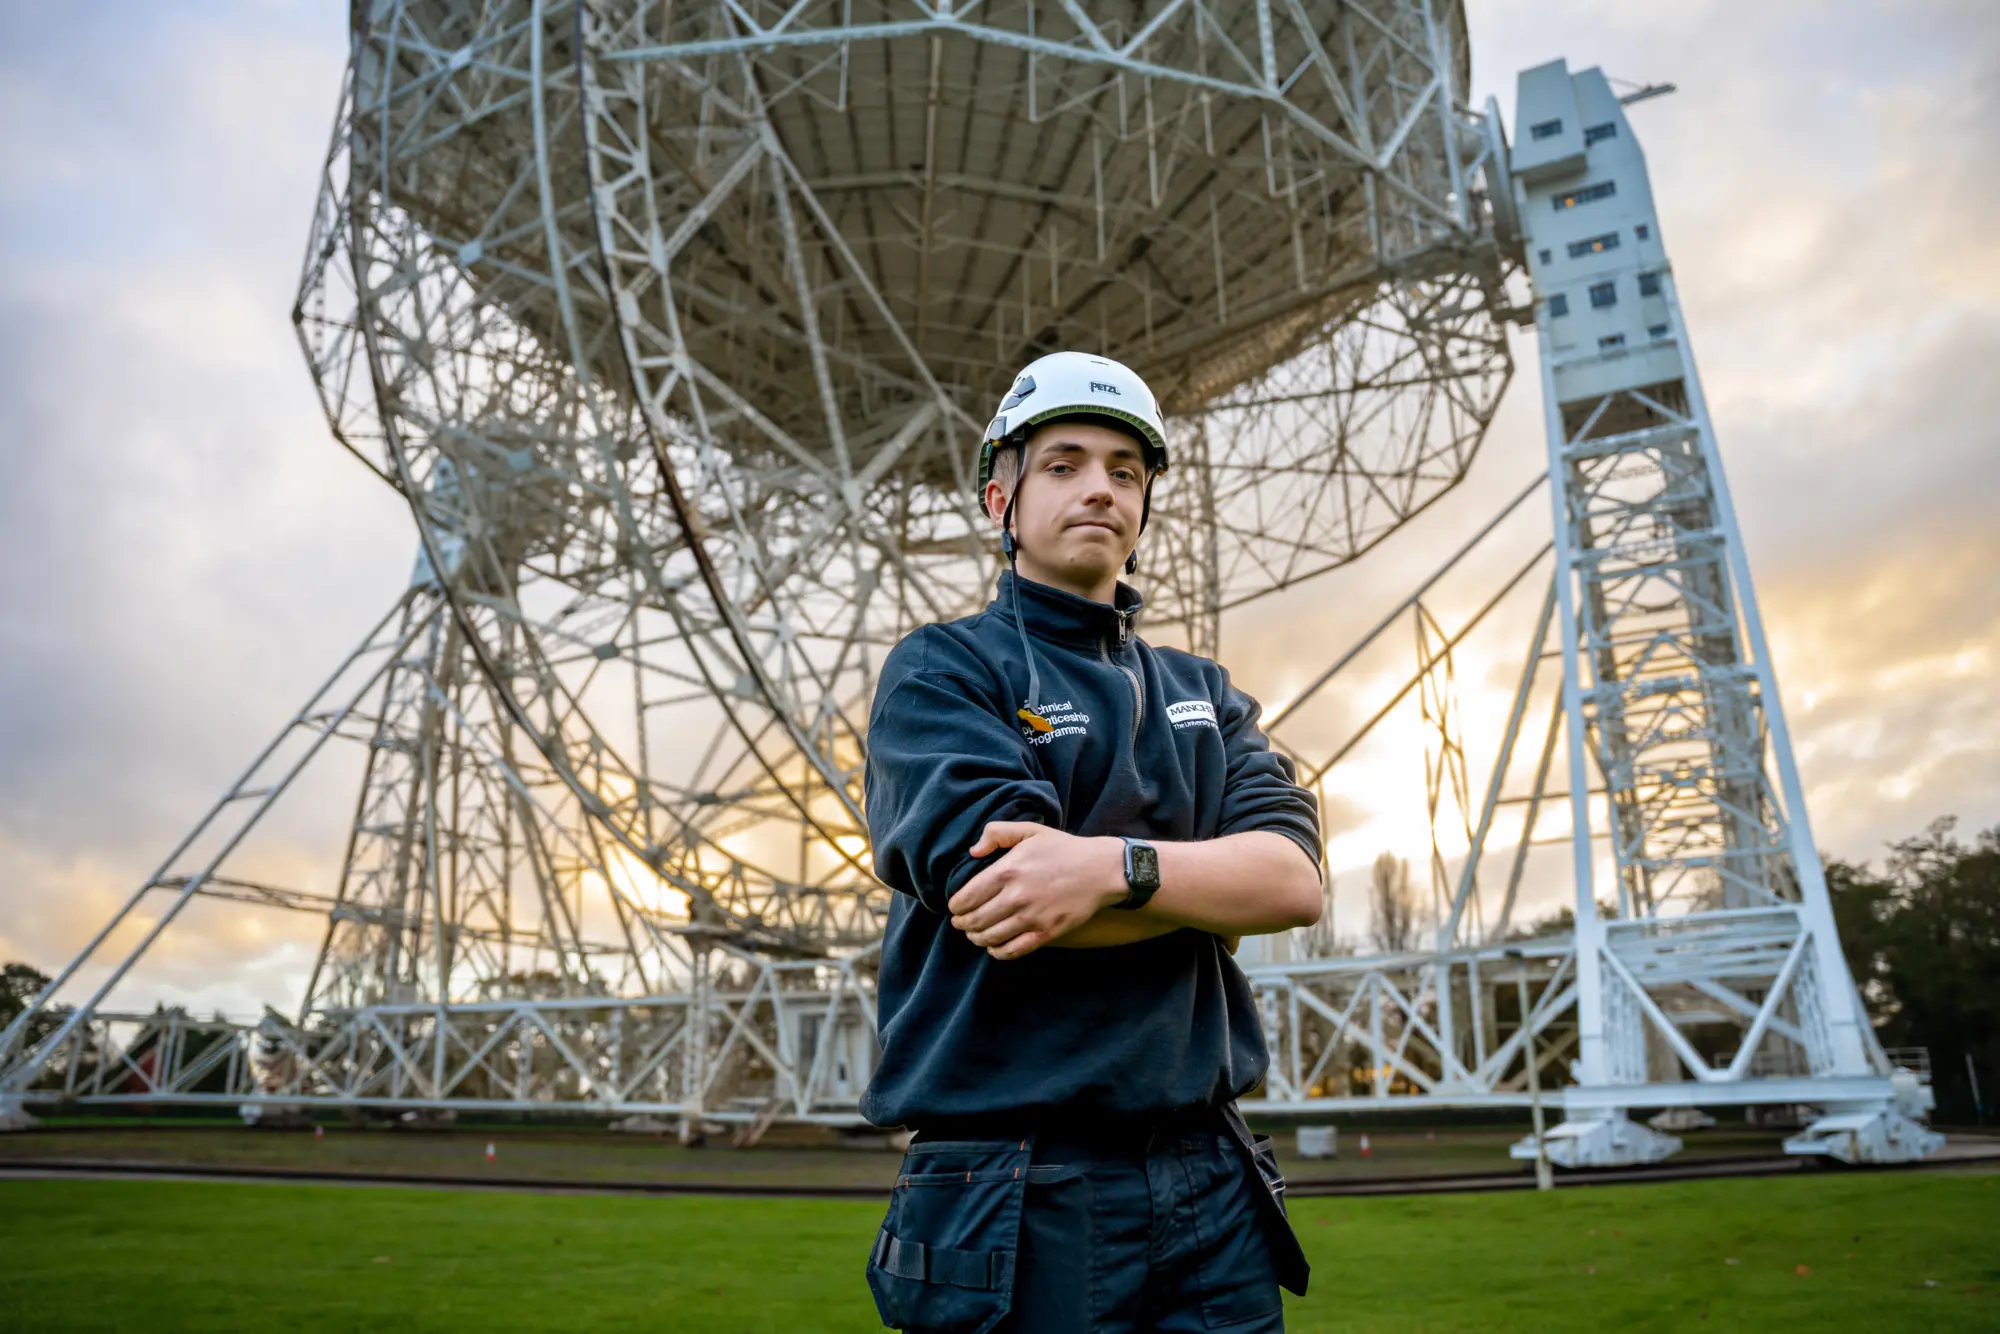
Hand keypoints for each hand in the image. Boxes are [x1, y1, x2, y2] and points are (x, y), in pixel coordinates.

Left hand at [950, 822, 1126, 960]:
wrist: (1100, 870)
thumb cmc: (1063, 849)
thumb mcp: (1030, 831)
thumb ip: (997, 833)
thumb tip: (973, 851)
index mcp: (1007, 870)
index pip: (967, 897)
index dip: (956, 906)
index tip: (955, 908)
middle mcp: (1016, 896)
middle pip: (975, 920)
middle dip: (963, 924)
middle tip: (961, 923)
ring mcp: (1032, 917)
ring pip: (990, 937)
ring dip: (977, 938)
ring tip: (975, 935)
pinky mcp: (1046, 932)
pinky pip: (1013, 950)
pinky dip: (998, 952)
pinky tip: (994, 947)